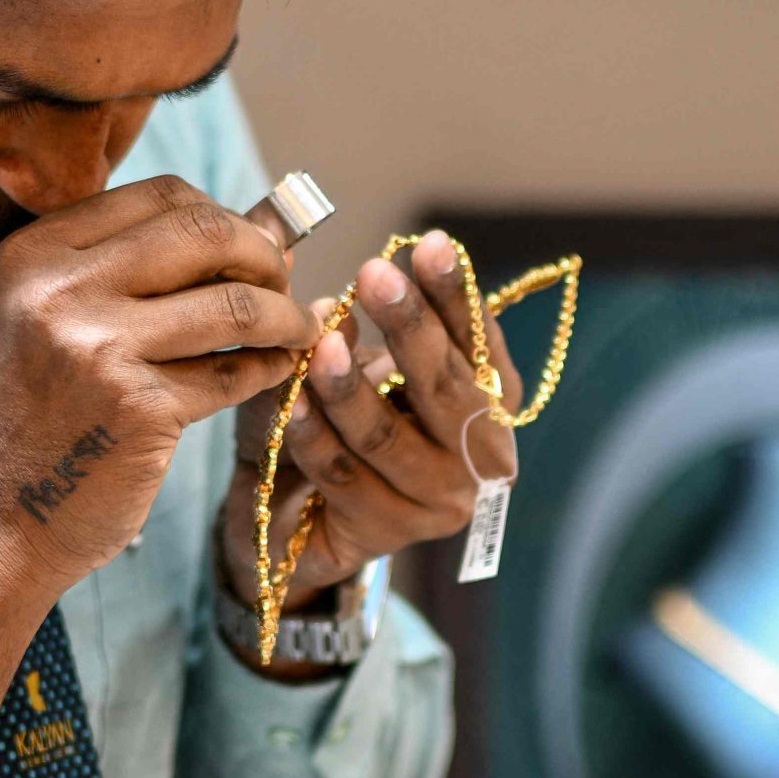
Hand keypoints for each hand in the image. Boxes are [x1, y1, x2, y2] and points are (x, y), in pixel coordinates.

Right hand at [0, 177, 314, 769]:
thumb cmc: (36, 418)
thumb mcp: (55, 320)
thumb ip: (143, 267)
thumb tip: (267, 220)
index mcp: (35, 253)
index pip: (162, 194)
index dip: (223, 215)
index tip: (248, 248)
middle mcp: (58, 289)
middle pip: (205, 233)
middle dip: (264, 256)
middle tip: (285, 284)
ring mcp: (97, 348)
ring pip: (234, 305)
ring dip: (283, 316)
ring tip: (296, 330)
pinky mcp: (137, 409)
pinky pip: (232, 373)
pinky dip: (268, 369)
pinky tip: (274, 371)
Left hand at [214, 231, 520, 650]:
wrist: (305, 514)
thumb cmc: (345, 420)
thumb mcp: (358, 360)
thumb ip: (357, 322)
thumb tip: (330, 301)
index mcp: (490, 399)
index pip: (477, 340)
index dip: (454, 294)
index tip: (428, 244)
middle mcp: (480, 454)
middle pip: (444, 388)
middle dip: (409, 327)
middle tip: (375, 275)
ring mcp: (437, 501)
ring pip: (387, 437)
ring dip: (350, 388)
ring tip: (322, 343)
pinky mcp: (386, 533)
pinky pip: (342, 476)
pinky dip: (313, 436)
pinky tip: (288, 403)